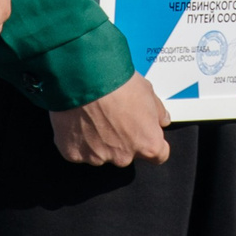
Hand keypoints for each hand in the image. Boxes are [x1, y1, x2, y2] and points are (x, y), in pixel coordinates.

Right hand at [50, 74, 172, 166]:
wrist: (85, 78)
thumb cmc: (118, 83)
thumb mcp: (147, 91)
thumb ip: (158, 111)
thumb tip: (162, 121)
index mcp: (148, 143)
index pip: (158, 155)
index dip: (150, 141)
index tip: (143, 132)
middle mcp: (124, 157)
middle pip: (125, 153)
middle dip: (120, 138)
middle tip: (111, 115)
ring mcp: (97, 157)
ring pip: (99, 152)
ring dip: (97, 139)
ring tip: (90, 114)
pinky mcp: (73, 153)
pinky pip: (77, 149)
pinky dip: (76, 138)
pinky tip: (76, 120)